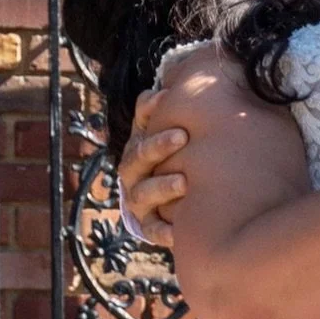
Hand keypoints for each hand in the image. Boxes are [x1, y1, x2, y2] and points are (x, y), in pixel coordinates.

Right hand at [118, 88, 188, 249]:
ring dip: (161, 186)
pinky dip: (163, 230)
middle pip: (138, 156)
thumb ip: (174, 109)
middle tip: (182, 136)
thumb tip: (166, 88)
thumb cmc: (185, 154)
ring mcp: (140, 198)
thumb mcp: (180, 128)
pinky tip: (178, 229)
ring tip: (184, 181)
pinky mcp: (150, 224)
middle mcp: (135, 170)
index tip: (165, 100)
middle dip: (157, 145)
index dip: (148, 112)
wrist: (181, 196)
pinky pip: (152, 229)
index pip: (139, 123)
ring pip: (143, 193)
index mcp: (140, 143)